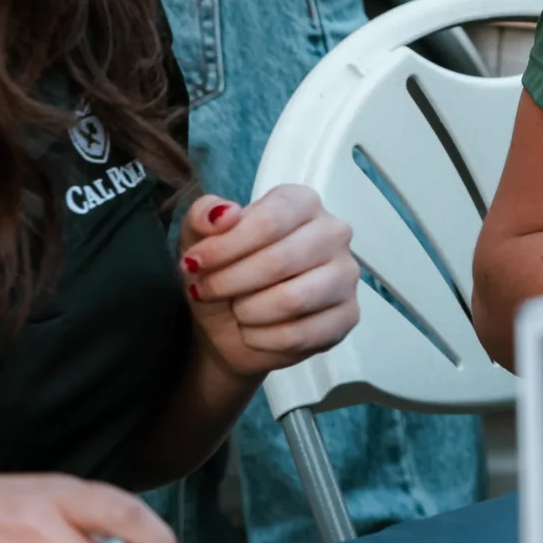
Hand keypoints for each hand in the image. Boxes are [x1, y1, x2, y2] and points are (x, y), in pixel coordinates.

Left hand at [179, 186, 359, 379]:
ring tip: (236, 310)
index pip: (269, 220)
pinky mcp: (348, 315)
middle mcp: (332, 232)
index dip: (225, 247)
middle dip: (230, 282)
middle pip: (280, 260)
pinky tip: (253, 332)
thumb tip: (224, 214)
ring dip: (248, 312)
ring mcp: (346, 275)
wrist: (230, 326)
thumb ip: (202, 216)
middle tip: (206, 291)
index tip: (194, 262)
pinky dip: (263, 339)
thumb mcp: (198, 240)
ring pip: (292, 299)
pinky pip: (301, 334)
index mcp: (301, 203)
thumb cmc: (224, 274)